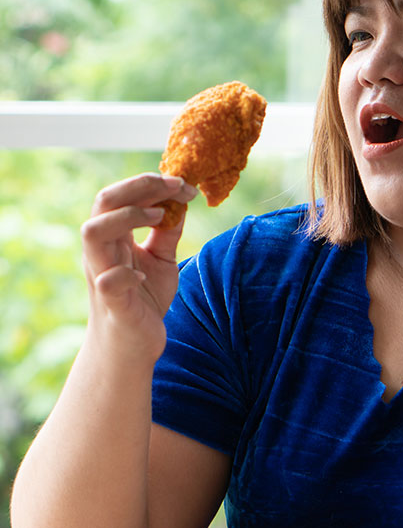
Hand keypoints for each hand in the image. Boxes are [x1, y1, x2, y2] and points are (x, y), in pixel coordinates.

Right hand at [81, 173, 197, 360]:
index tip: (183, 182)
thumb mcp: (162, 260)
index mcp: (113, 238)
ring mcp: (102, 275)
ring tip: (159, 216)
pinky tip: (143, 275)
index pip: (119, 196)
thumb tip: (182, 202)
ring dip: (127, 217)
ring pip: (93, 232)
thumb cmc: (144, 299)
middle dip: (138, 187)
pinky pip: (108, 281)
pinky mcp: (112, 302)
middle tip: (175, 186)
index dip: (149, 183)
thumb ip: (167, 233)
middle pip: (103, 202)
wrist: (134, 344)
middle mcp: (102, 251)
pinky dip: (125, 273)